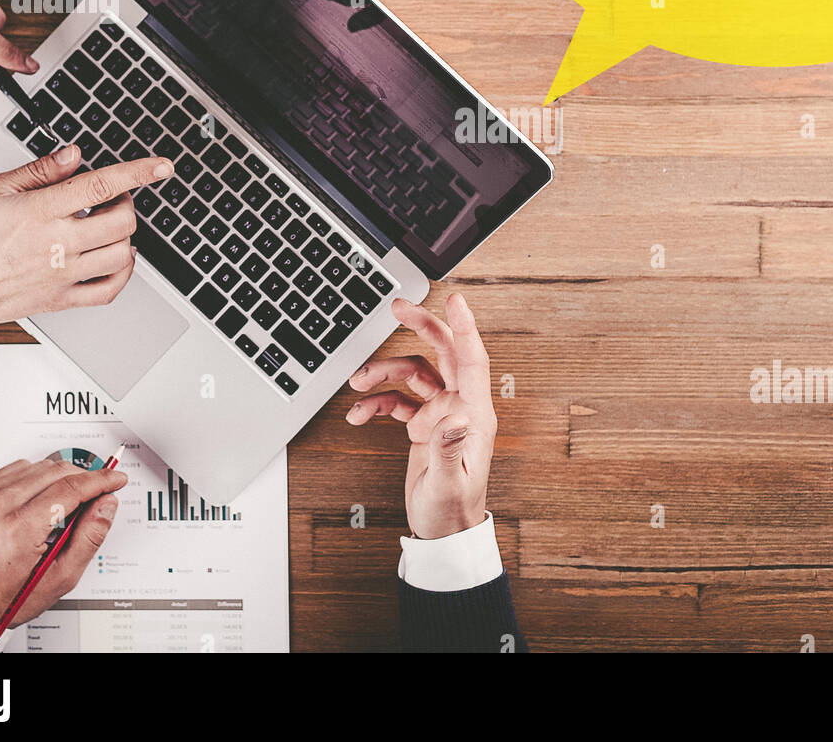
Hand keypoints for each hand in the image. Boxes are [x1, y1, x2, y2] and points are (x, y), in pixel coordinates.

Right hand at [0, 145, 172, 338]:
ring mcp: (61, 275)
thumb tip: (73, 154)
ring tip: (107, 226)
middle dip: (126, 203)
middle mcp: (56, 245)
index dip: (138, 173)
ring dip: (125, 236)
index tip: (161, 166)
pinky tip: (114, 258)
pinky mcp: (60, 300)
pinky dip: (123, 274)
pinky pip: (109, 291)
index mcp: (40, 212)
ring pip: (122, 255)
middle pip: (122, 221)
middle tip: (112, 197)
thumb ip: (39, 171)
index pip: (101, 186)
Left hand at [0, 458, 127, 624]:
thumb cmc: (8, 595)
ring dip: (59, 479)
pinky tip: (38, 500)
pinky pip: (19, 468)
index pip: (71, 487)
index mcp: (18, 530)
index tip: (116, 479)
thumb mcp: (61, 577)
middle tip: (93, 499)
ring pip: (40, 465)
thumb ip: (90, 537)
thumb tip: (107, 503)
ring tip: (59, 508)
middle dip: (83, 479)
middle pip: (57, 470)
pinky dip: (36, 478)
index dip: (101, 480)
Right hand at [346, 293, 496, 538]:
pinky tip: (359, 415)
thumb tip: (455, 417)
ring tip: (358, 383)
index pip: (472, 360)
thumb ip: (448, 448)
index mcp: (473, 414)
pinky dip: (377, 403)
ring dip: (384, 374)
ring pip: (413, 374)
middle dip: (421, 327)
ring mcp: (441, 414)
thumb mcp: (448, 482)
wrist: (442, 533)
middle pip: (443, 353)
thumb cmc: (452, 510)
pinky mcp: (423, 425)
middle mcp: (459, 407)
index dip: (464, 327)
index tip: (455, 299)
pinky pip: (398, 401)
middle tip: (398, 307)